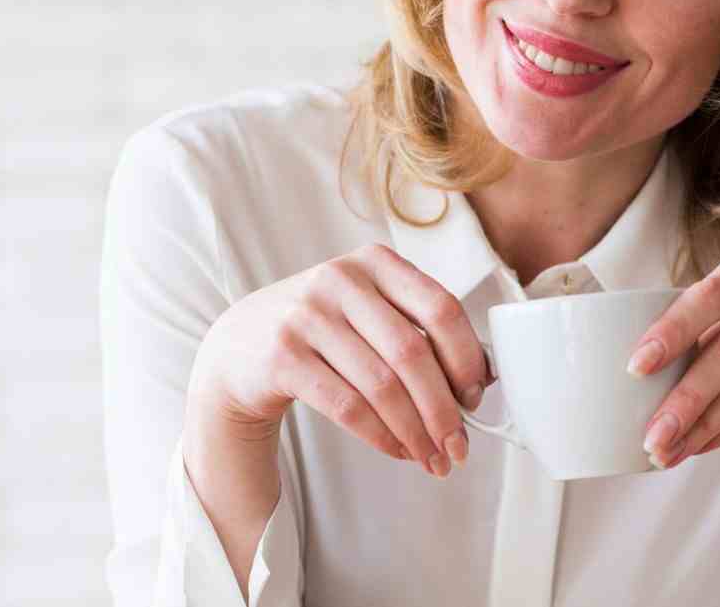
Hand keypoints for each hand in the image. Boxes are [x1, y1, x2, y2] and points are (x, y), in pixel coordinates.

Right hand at [188, 242, 489, 478]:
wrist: (239, 343)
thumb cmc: (324, 328)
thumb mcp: (367, 308)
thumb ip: (417, 328)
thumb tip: (480, 377)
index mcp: (374, 261)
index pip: (440, 306)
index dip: (466, 356)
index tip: (476, 396)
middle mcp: (340, 279)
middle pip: (412, 352)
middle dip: (443, 407)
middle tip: (459, 445)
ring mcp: (306, 315)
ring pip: (381, 385)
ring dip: (415, 431)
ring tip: (431, 457)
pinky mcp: (282, 356)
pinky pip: (347, 406)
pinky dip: (381, 436)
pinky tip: (397, 450)